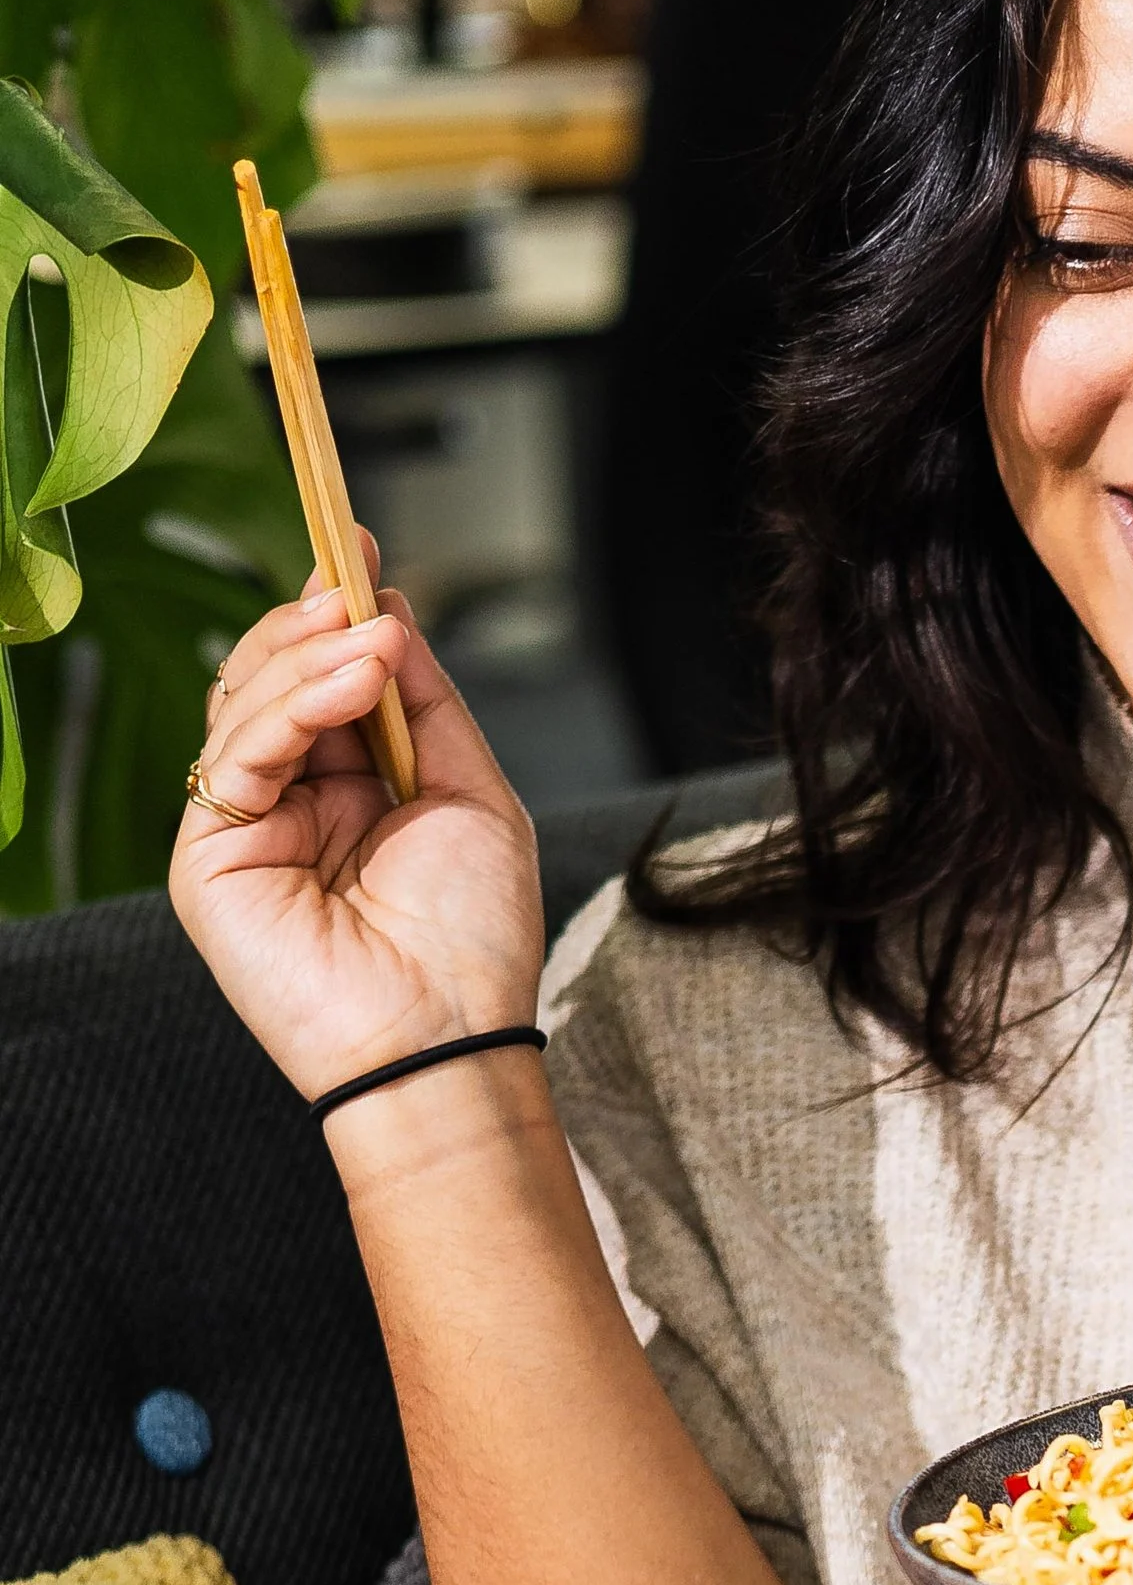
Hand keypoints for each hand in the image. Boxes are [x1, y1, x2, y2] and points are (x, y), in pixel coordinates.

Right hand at [169, 540, 544, 1105]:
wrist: (450, 1037)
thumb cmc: (472, 937)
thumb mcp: (471, 790)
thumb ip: (425, 703)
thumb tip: (388, 610)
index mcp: (352, 786)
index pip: (322, 679)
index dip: (335, 612)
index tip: (358, 547)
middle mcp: (292, 800)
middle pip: (272, 678)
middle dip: (314, 623)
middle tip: (358, 588)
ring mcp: (244, 827)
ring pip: (245, 704)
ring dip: (309, 658)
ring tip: (368, 640)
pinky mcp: (208, 858)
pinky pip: (233, 757)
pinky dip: (286, 709)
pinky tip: (344, 683)